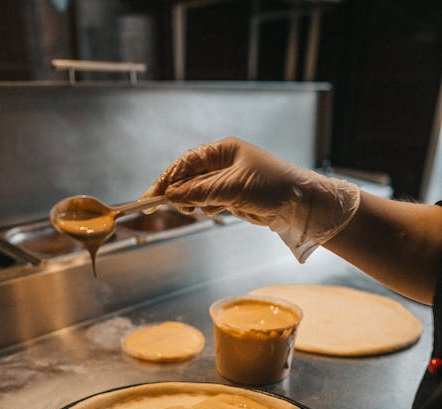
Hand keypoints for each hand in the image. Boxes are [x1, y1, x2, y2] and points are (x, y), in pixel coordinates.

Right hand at [144, 137, 359, 261]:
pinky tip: (206, 213)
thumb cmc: (272, 187)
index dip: (168, 178)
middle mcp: (224, 163)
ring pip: (198, 191)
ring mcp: (228, 180)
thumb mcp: (233, 188)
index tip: (153, 195)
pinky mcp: (234, 197)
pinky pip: (210, 201)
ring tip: (188, 210)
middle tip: (157, 206)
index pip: (187, 163)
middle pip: (189, 176)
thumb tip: (173, 195)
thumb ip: (201, 191)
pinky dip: (204, 207)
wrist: (300, 205)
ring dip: (190, 201)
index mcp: (223, 150)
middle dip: (175, 191)